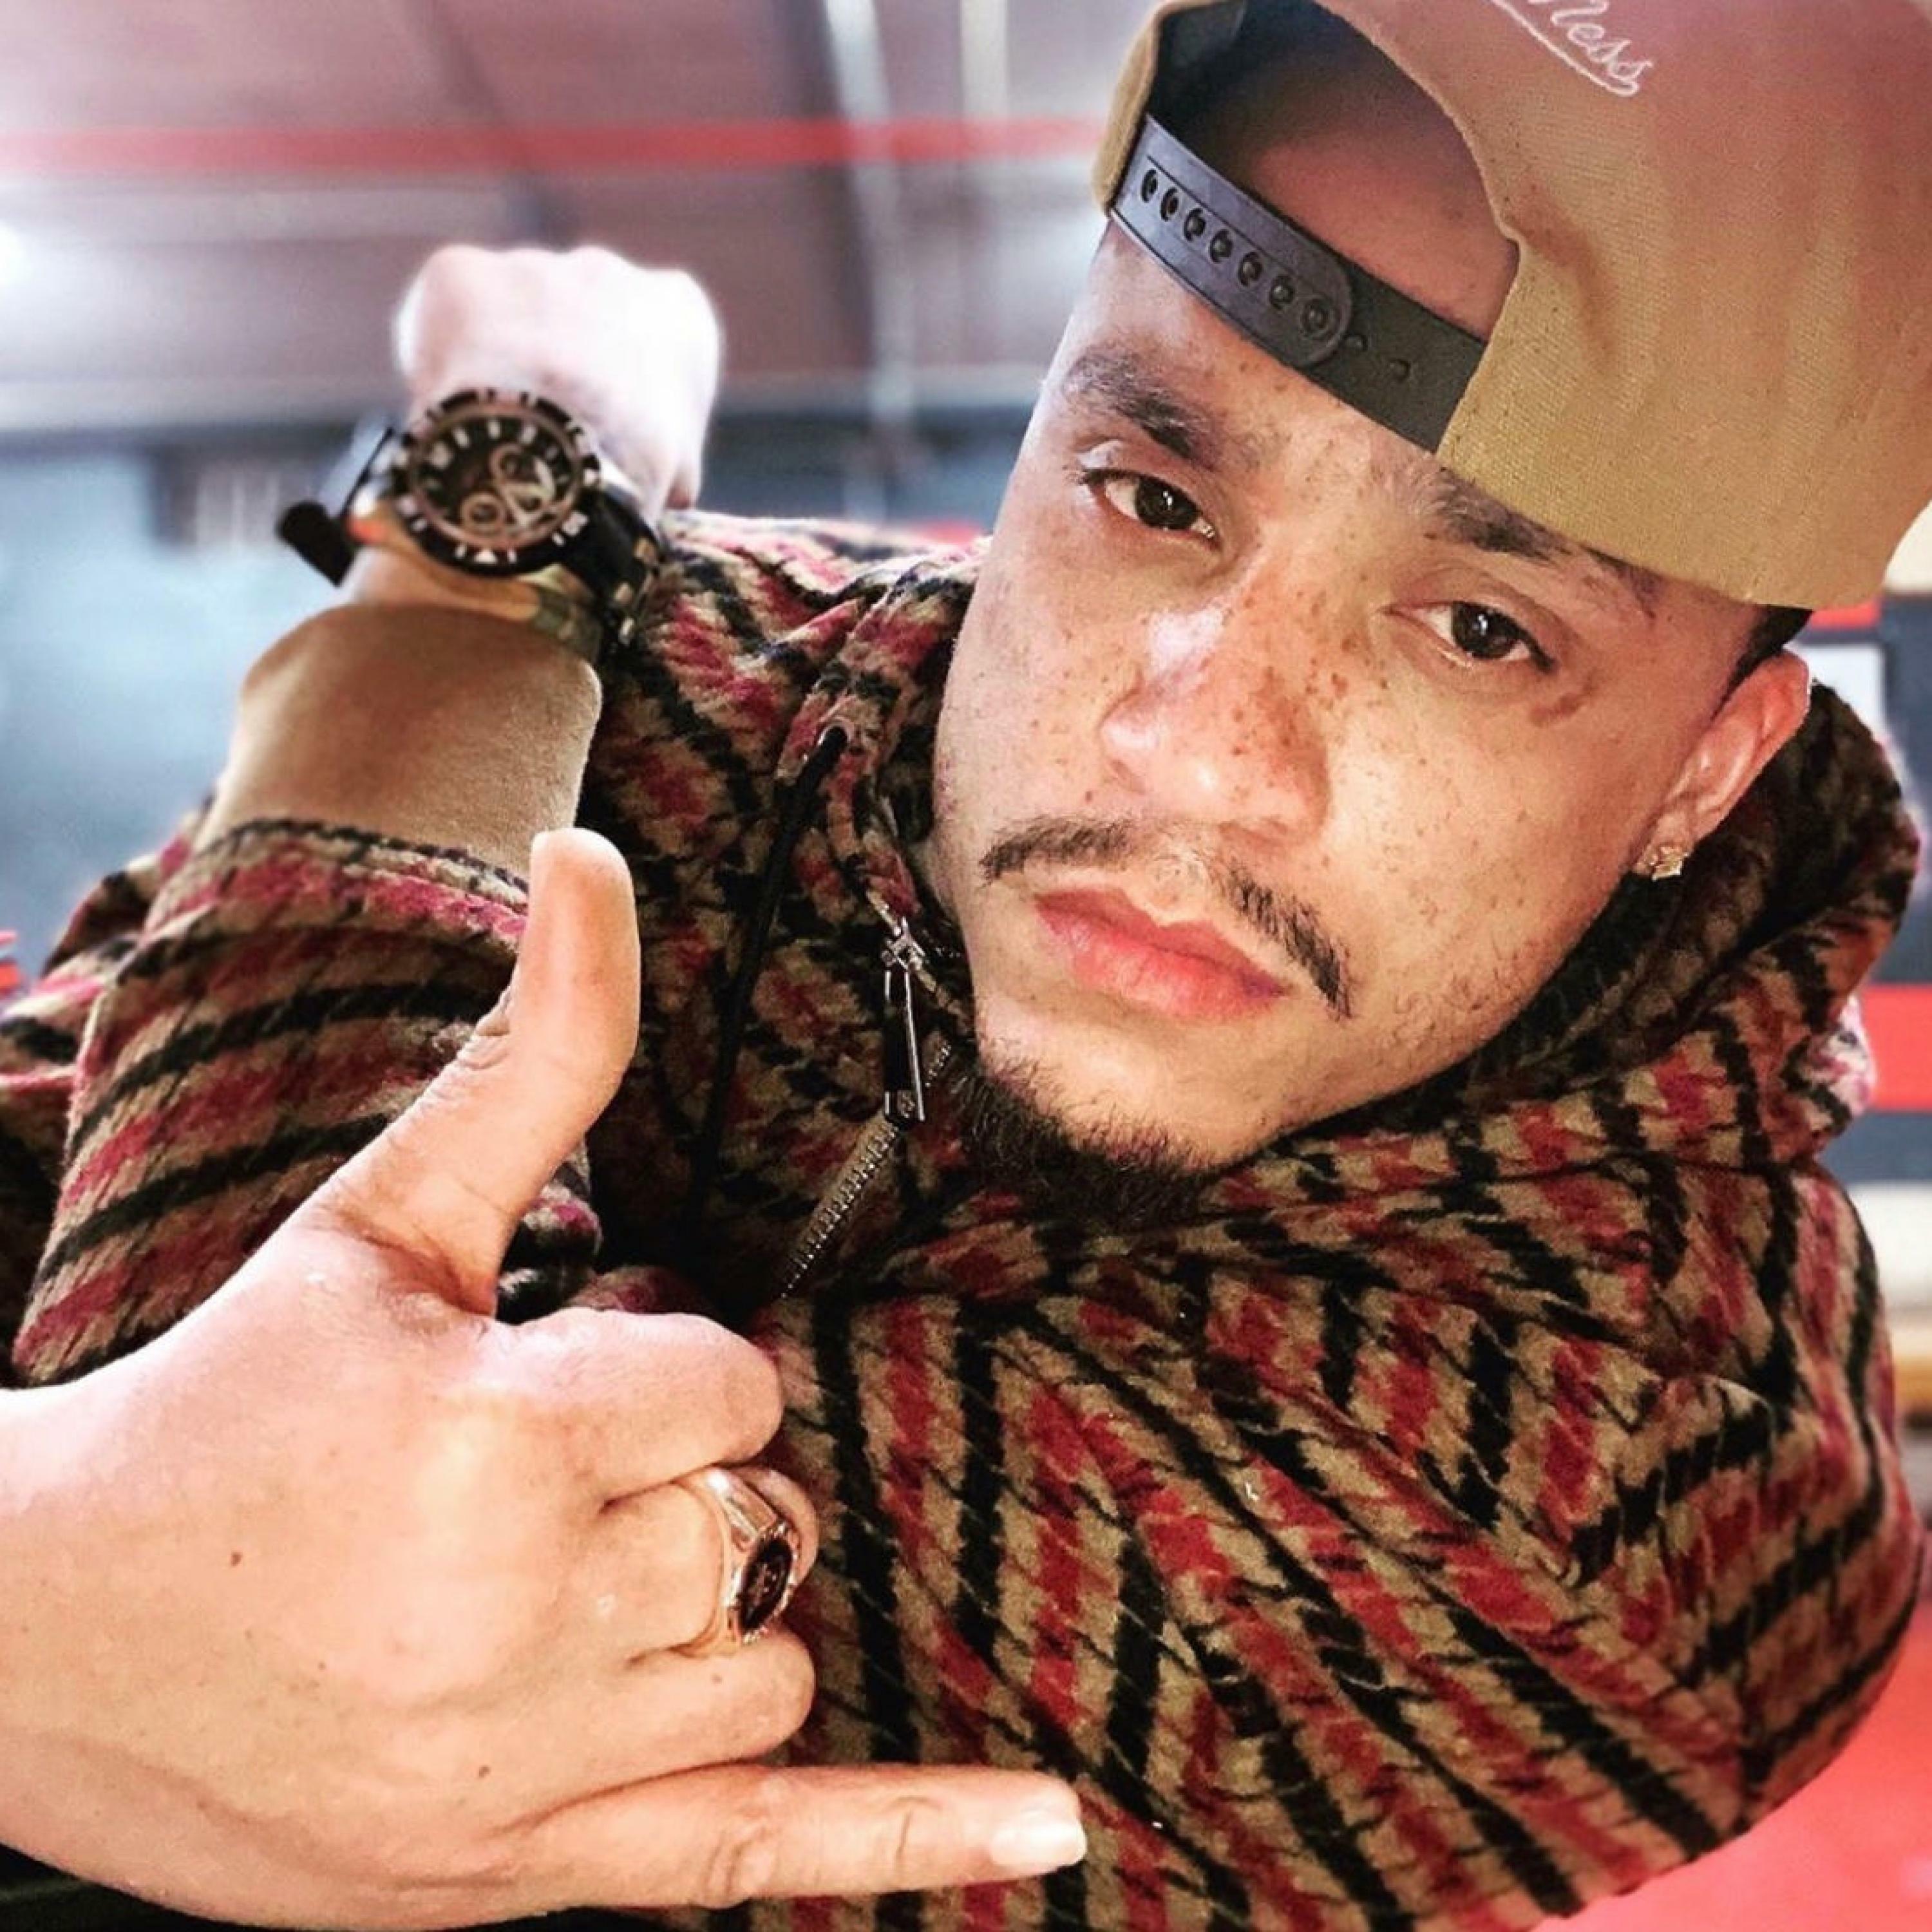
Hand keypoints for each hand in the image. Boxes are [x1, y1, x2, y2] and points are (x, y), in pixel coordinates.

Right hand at [0, 830, 1082, 1927]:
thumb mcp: (382, 1218)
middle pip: (763, 1518)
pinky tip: (1055, 1832)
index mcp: (497, 1438)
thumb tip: (594, 855)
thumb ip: (536, 1052)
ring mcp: (529, 1765)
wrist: (37, 1637)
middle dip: (686, 1479)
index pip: (736, 1380)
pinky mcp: (520, 1869)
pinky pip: (758, 1860)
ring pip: (774, 1653)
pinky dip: (915, 1842)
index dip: (666, 1363)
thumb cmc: (223, 1402)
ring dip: (715, 1604)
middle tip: (543, 1479)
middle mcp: (526, 1614)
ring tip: (565, 1578)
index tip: (562, 1376)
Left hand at [393, 243, 722, 516]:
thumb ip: (670, 455)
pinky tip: (450, 410)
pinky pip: (444, 319)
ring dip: (499, 362)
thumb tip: (669, 489)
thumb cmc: (633, 472)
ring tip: (492, 429)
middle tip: (541, 429)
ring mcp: (531, 264)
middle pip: (573, 318)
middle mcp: (608, 269)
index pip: (651, 342)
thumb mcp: (678, 470)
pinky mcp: (460, 271)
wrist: (560, 450)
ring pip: (506, 317)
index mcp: (676, 309)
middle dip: (557, 365)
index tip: (603, 431)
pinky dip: (442, 360)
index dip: (623, 392)